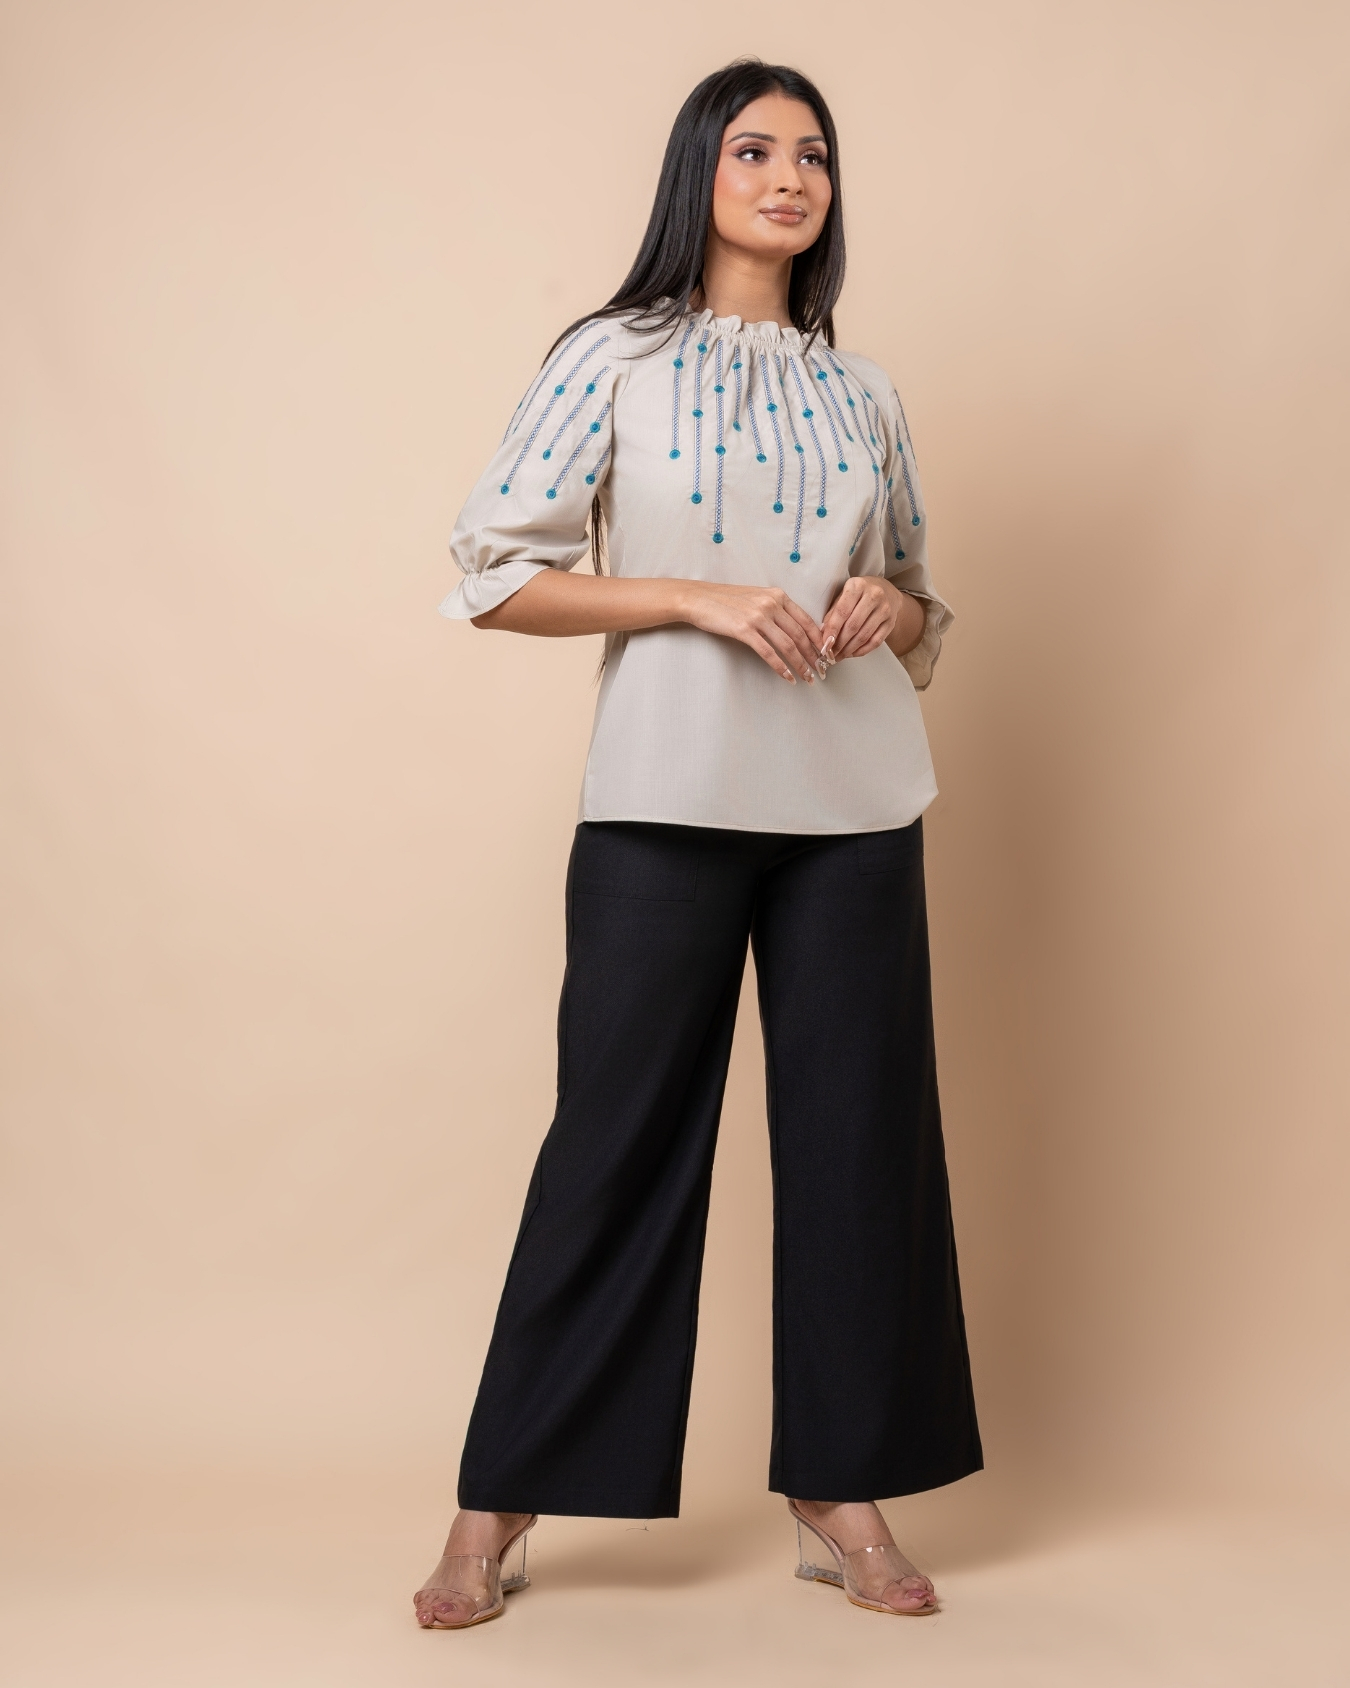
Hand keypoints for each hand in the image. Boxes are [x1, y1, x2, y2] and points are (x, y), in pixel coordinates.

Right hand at [679, 582, 826, 683]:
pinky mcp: (744, 630)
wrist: (699, 598)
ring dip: (800, 664)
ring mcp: (758, 617)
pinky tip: (788, 677)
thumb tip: (794, 630)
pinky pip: (768, 652)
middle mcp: (771, 604)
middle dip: (813, 655)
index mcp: (778, 596)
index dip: (818, 640)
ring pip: (788, 645)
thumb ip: (776, 609)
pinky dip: (781, 667)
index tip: (826, 654)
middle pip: (800, 635)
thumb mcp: (757, 598)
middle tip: (822, 670)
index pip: (806, 620)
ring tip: (807, 677)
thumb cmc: (726, 600)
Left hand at [821, 577, 916, 661]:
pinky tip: (852, 653)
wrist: (888, 591)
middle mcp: (874, 596)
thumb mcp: (844, 594)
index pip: (843, 611)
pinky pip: (875, 641)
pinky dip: (862, 651)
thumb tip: (823, 633)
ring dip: (849, 649)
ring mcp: (885, 610)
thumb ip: (833, 612)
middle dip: (839, 643)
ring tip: (839, 656)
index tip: (825, 643)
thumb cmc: (860, 594)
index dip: (832, 629)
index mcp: (858, 586)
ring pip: (864, 636)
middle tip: (830, 653)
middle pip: (853, 626)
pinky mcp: (891, 622)